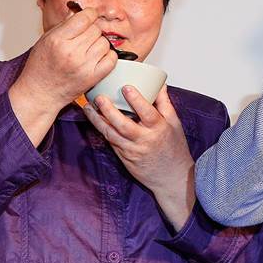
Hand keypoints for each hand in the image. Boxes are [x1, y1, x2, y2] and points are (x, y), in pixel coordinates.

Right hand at [9, 7, 116, 145]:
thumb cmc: (40, 67)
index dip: (90, 13)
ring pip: (105, 43)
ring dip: (99, 43)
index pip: (84, 18)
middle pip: (96, 30)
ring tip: (88, 48)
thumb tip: (77, 11)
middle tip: (84, 37)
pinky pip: (112, 59)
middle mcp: (72, 52)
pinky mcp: (93, 77)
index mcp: (58, 40)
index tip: (90, 15)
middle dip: (92, 30)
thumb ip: (63, 25)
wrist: (40, 92)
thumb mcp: (45, 40)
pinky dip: (109, 55)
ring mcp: (84, 65)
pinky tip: (98, 57)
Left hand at [83, 85, 195, 229]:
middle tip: (99, 97)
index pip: (147, 112)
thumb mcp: (175, 124)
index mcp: (159, 129)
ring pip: (111, 134)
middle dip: (108, 110)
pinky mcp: (124, 158)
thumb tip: (159, 85)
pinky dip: (102, 130)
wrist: (172, 177)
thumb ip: (164, 103)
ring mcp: (132, 151)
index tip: (126, 87)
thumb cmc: (174, 149)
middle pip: (123, 124)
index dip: (136, 100)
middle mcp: (145, 140)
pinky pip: (111, 142)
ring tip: (88, 107)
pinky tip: (95, 121)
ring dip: (98, 120)